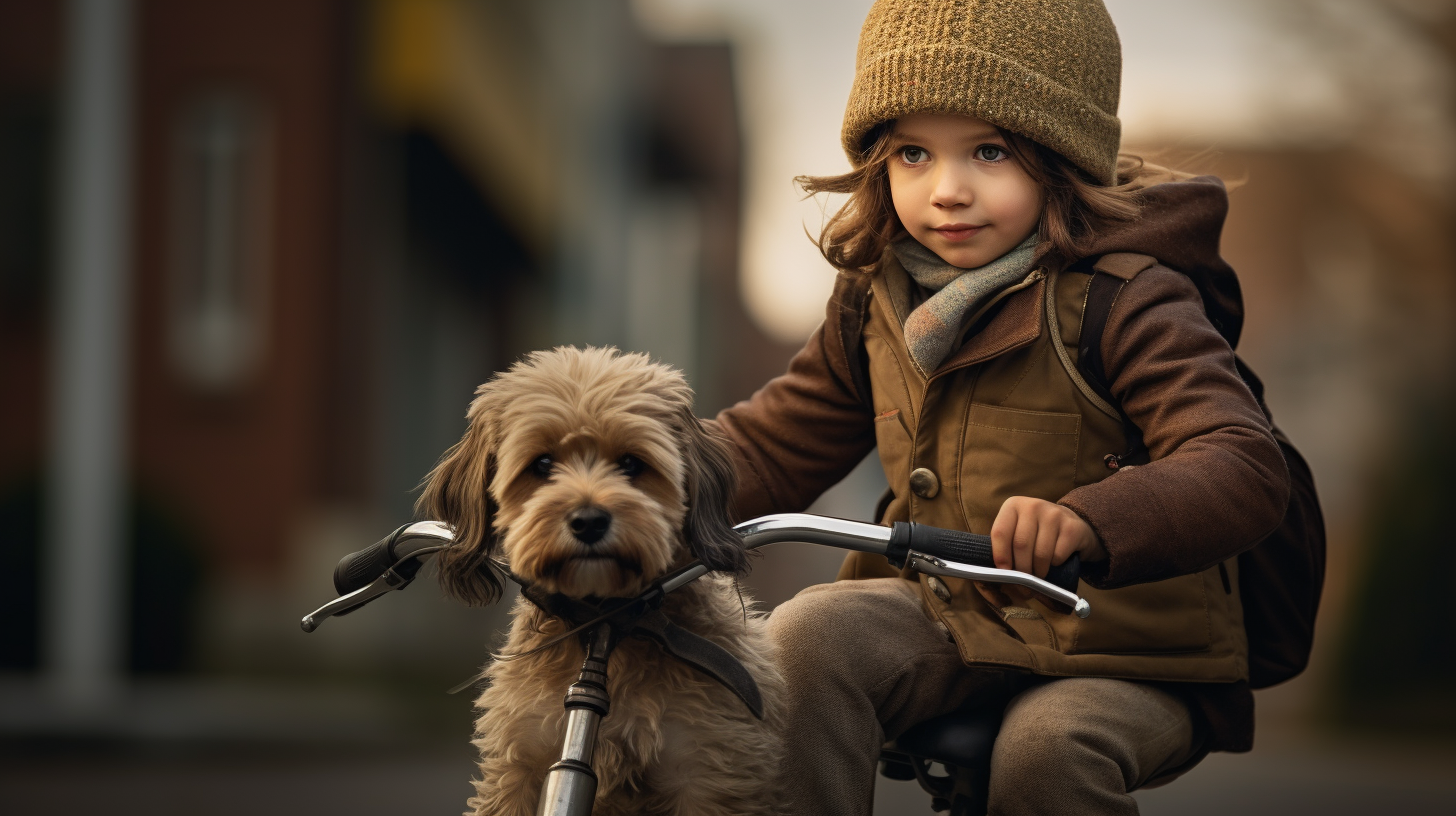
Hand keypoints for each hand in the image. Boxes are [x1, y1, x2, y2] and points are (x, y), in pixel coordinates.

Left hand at [990, 496, 1106, 578]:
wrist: (1074, 526)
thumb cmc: (1038, 533)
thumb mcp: (1018, 531)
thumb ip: (1006, 546)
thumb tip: (1000, 574)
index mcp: (1013, 505)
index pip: (1000, 532)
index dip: (1000, 556)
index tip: (1004, 573)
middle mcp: (1033, 506)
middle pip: (1021, 545)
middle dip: (1021, 570)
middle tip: (1023, 585)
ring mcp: (1054, 514)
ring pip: (1040, 553)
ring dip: (1038, 572)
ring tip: (1038, 577)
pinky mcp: (1072, 527)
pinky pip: (1058, 556)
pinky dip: (1054, 566)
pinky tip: (1055, 563)